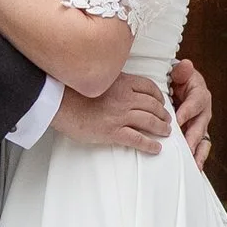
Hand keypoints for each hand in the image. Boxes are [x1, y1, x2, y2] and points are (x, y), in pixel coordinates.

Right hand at [52, 73, 171, 154]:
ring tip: (166, 132)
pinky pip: (138, 139)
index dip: (158, 95)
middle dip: (163, 113)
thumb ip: (109, 82)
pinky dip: (150, 144)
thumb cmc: (72, 91)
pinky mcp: (113, 132)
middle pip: (152, 105)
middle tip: (167, 119)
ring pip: (149, 121)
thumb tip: (113, 87)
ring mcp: (120, 115)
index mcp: (121, 82)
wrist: (59, 102)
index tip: (161, 101)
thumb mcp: (96, 78)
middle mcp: (124, 97)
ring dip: (161, 127)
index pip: (148, 86)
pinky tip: (156, 148)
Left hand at [170, 55, 212, 167]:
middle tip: (186, 147)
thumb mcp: (179, 72)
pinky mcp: (197, 134)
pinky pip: (199, 147)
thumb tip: (186, 65)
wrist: (179, 86)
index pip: (195, 103)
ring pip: (203, 140)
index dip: (187, 111)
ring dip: (198, 153)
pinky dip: (197, 158)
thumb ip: (182, 71)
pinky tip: (194, 169)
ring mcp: (201, 125)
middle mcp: (204, 111)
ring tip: (194, 166)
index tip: (178, 120)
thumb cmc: (178, 80)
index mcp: (200, 94)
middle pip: (200, 126)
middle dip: (193, 138)